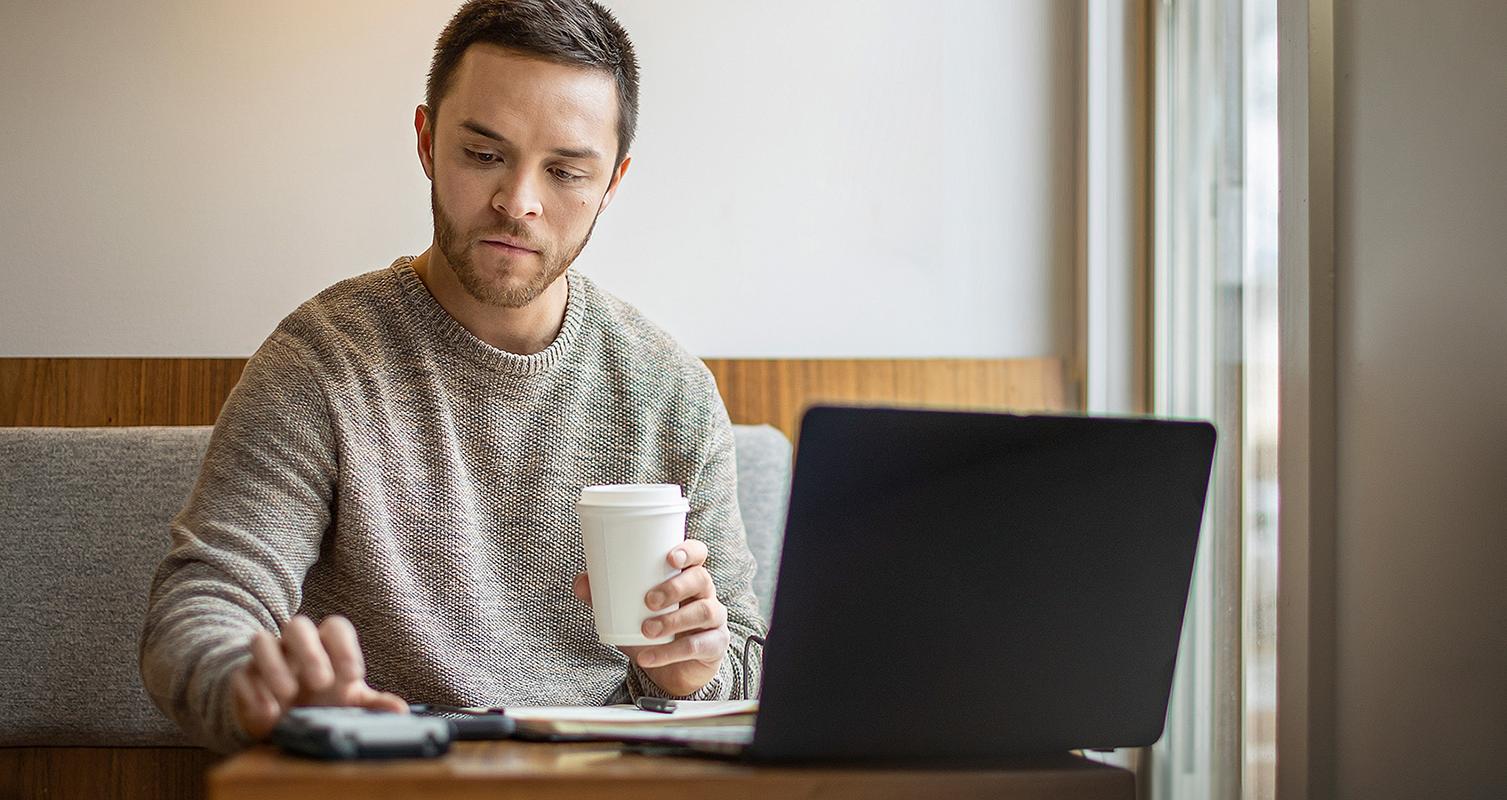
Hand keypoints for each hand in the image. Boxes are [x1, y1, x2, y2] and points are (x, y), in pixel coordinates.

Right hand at [229, 614, 407, 740]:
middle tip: (321, 683)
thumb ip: (372, 704)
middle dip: (310, 651)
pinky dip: (253, 693)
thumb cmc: (319, 701)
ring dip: (275, 666)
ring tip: (289, 696)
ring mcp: (266, 659)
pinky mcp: (241, 677)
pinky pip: (241, 674)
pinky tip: (268, 714)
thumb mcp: (347, 704)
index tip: (354, 675)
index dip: (345, 647)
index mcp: (324, 646)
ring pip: (262, 641)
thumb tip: (400, 710)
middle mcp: (294, 646)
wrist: (277, 714)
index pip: (335, 627)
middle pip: (297, 626)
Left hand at [572, 539, 729, 696]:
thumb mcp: (629, 612)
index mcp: (687, 577)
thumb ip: (606, 596)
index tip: (670, 557)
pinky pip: (699, 645)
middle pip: (701, 579)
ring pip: (703, 611)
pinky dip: (670, 653)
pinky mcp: (715, 645)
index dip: (689, 551)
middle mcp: (705, 594)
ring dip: (673, 620)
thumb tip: (580, 582)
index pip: (698, 554)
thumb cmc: (654, 629)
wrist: (673, 671)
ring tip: (647, 630)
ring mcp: (714, 619)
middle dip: (675, 587)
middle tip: (648, 600)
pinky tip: (648, 657)